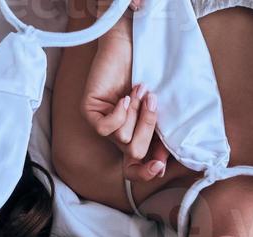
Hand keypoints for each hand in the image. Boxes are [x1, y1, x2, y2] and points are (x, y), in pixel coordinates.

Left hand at [80, 0, 169, 182]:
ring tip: (138, 89)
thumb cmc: (148, 75)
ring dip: (136, 112)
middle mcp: (117, 136)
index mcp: (134, 137)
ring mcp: (103, 125)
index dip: (146, 172)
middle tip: (152, 101)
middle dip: (147, 128)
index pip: (134, 170)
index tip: (160, 164)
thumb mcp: (158, 110)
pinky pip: (106, 129)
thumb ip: (160, 135)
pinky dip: (119, 113)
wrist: (131, 46)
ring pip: (124, 138)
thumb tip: (162, 163)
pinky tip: (123, 96)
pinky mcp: (90, 112)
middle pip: (135, 153)